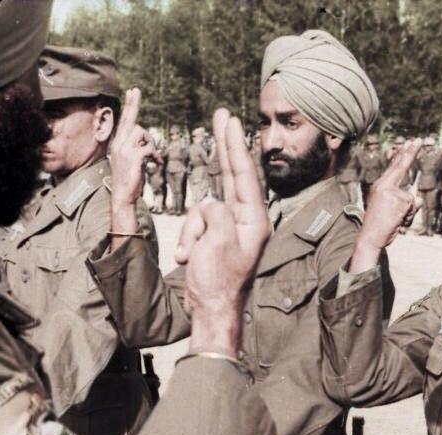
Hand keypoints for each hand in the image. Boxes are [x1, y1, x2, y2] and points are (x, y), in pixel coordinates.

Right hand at [109, 88, 160, 208]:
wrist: (122, 196)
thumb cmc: (129, 180)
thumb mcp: (131, 161)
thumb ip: (136, 148)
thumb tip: (146, 141)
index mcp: (117, 143)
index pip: (123, 121)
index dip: (129, 106)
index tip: (131, 92)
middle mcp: (119, 143)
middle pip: (130, 119)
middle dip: (134, 104)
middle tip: (136, 90)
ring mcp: (124, 149)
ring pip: (142, 133)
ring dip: (151, 143)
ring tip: (154, 157)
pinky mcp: (133, 157)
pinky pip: (148, 147)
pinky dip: (155, 155)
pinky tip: (156, 164)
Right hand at [175, 108, 269, 354]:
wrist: (210, 311)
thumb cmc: (218, 281)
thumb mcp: (218, 241)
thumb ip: (215, 213)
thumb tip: (210, 205)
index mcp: (255, 221)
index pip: (245, 175)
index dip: (235, 145)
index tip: (230, 119)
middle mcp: (246, 222)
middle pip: (233, 177)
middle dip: (224, 149)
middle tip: (223, 116)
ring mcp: (230, 230)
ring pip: (202, 209)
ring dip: (191, 231)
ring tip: (192, 255)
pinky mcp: (215, 238)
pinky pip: (196, 226)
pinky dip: (187, 240)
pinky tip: (186, 259)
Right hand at [350, 139, 422, 272]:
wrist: (369, 238)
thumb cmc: (378, 225)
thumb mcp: (384, 207)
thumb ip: (398, 198)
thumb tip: (417, 198)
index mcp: (379, 186)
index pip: (393, 168)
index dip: (402, 155)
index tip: (408, 143)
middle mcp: (383, 186)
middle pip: (401, 167)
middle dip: (410, 153)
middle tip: (418, 140)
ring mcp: (391, 193)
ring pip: (411, 198)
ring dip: (408, 211)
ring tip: (394, 219)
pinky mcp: (399, 202)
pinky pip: (413, 206)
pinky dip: (409, 216)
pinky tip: (397, 221)